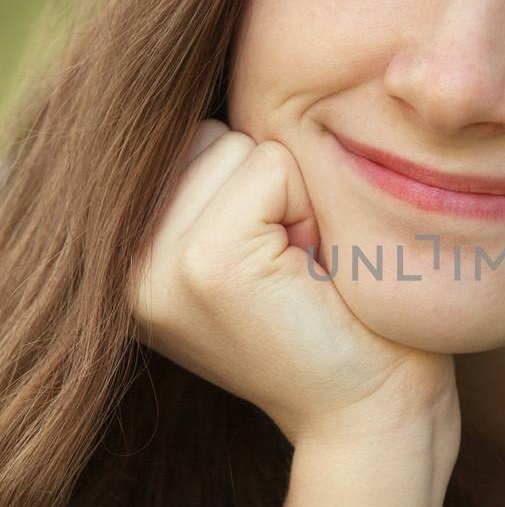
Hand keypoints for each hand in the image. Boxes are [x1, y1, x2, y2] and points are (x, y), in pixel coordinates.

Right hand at [128, 120, 458, 450]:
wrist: (377, 416)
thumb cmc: (346, 323)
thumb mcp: (264, 245)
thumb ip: (221, 186)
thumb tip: (221, 90)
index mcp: (132, 257)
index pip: (191, 139)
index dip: (261, 186)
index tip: (282, 265)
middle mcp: (125, 264)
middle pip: (209, 134)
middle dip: (274, 187)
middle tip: (298, 271)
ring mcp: (155, 267)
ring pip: (238, 146)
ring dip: (294, 197)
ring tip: (303, 273)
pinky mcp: (204, 267)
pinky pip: (269, 168)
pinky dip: (309, 208)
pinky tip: (313, 276)